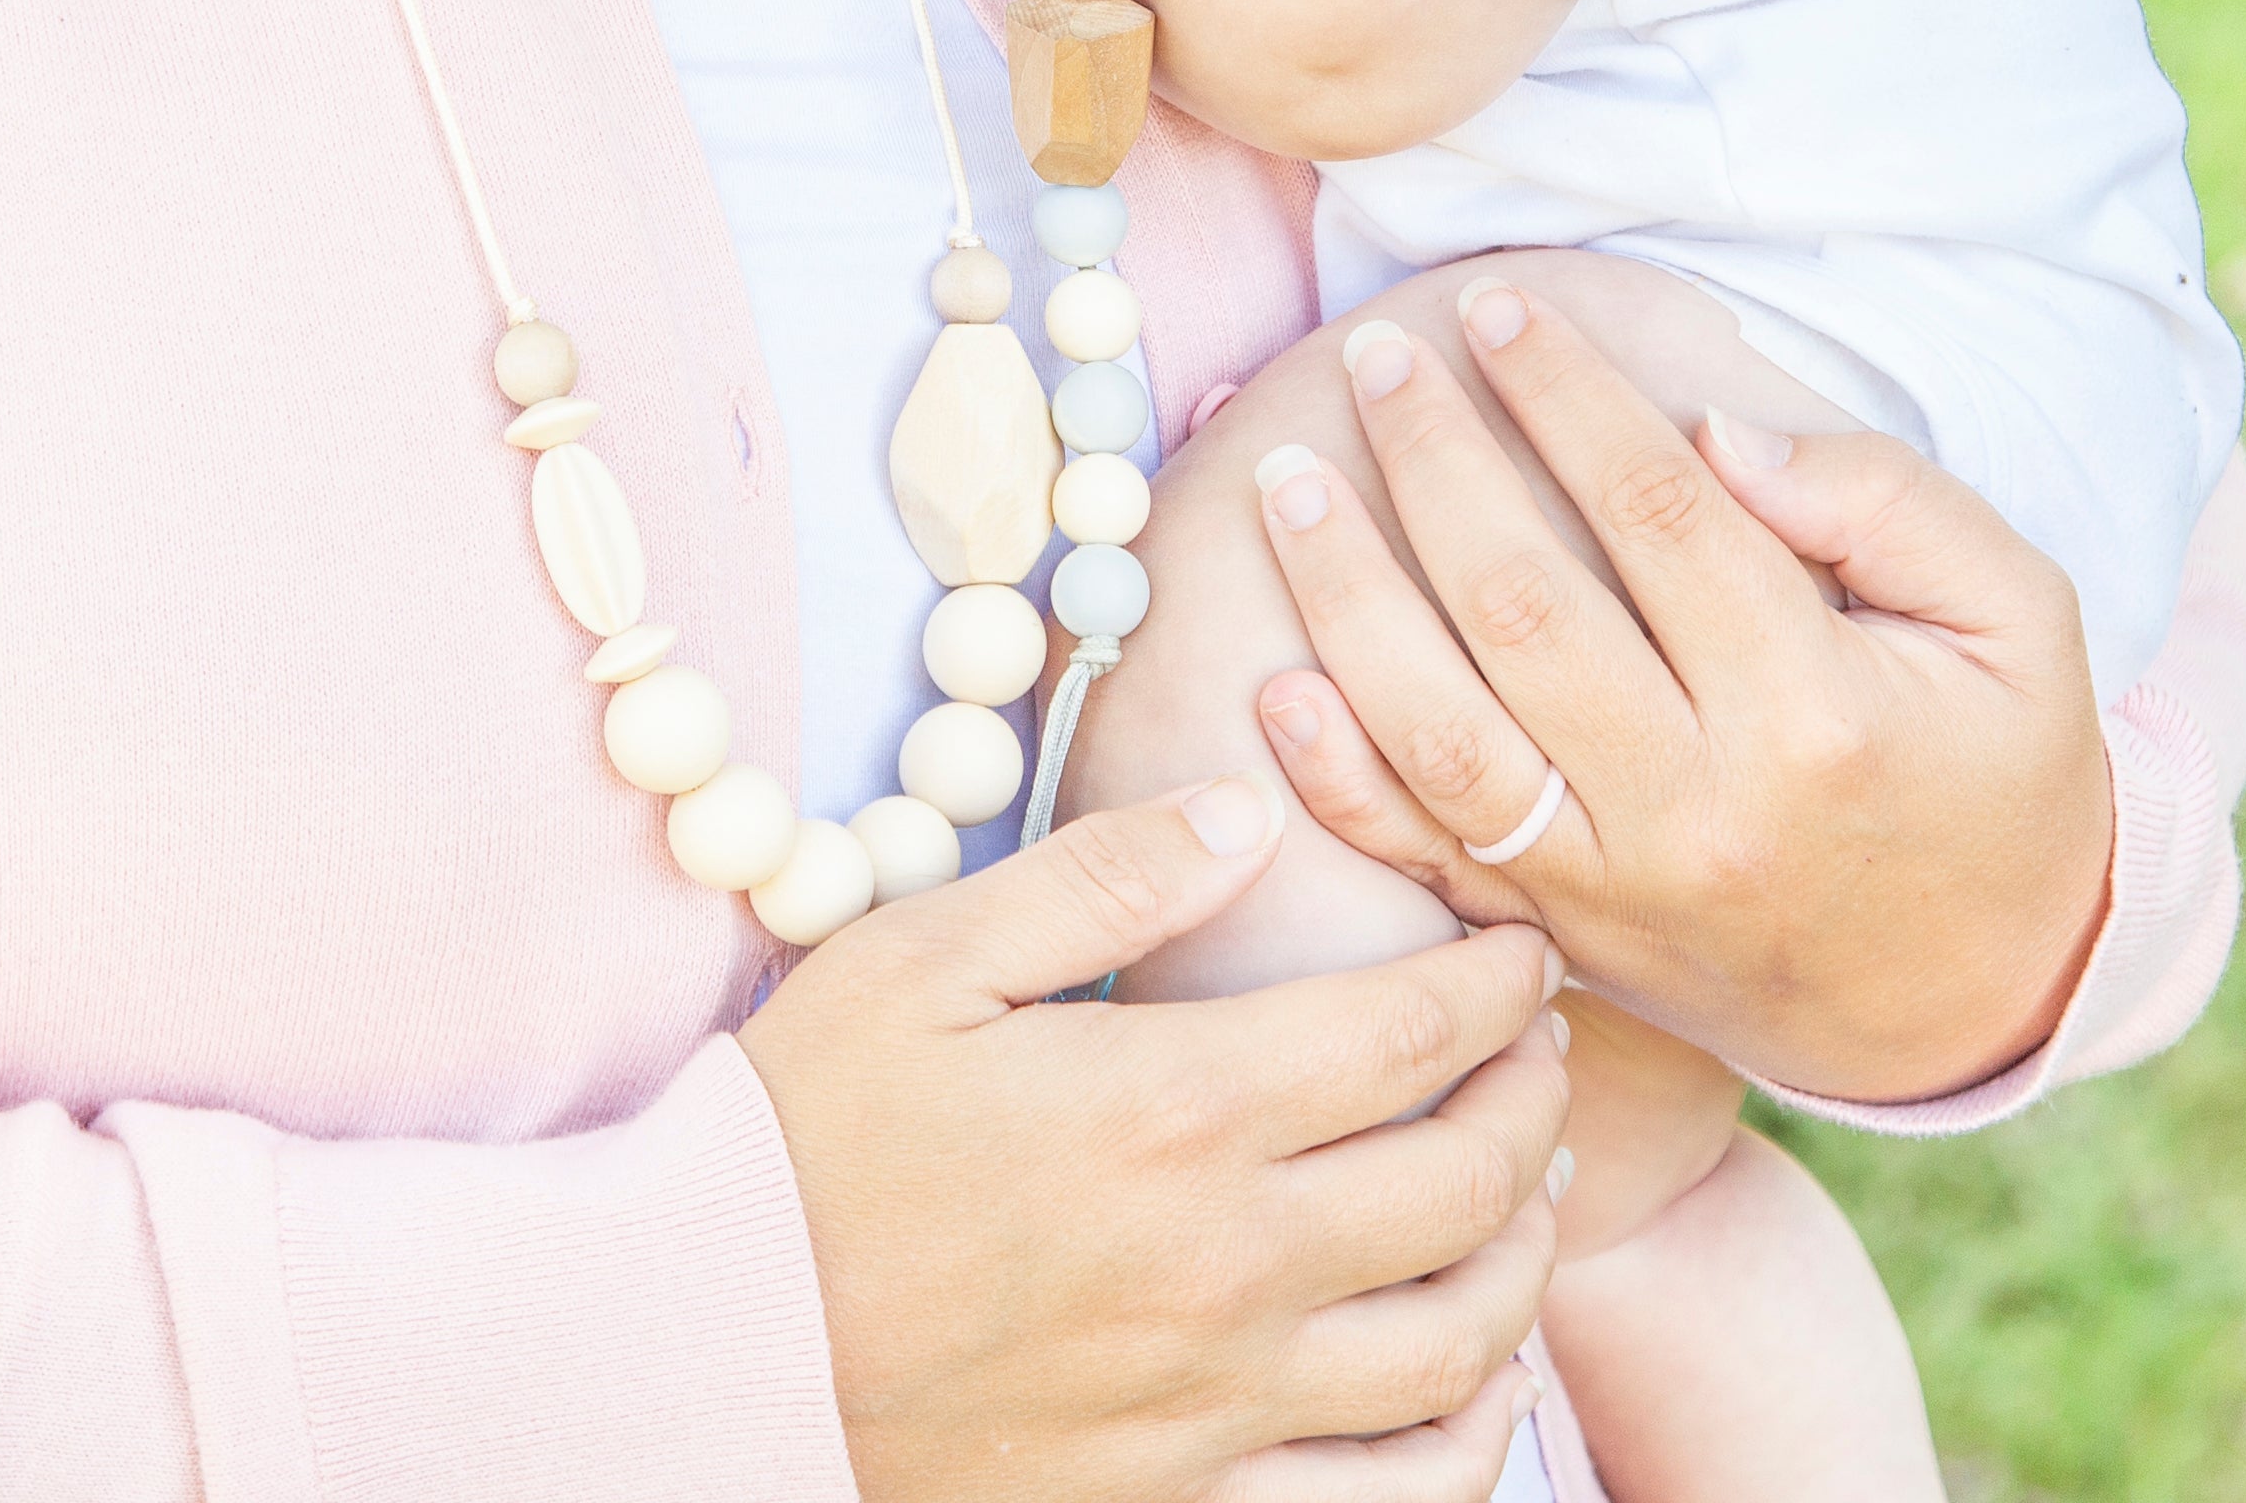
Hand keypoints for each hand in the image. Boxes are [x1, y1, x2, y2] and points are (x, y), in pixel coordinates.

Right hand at [740, 772, 1566, 1502]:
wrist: (708, 1342)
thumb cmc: (803, 1137)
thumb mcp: (925, 957)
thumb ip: (1104, 876)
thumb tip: (1249, 811)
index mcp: (1175, 1110)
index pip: (1411, 1031)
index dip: (1496, 982)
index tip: (1520, 949)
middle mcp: (1228, 1264)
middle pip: (1469, 1182)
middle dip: (1532, 1100)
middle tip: (1536, 1053)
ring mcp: (1218, 1403)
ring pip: (1460, 1342)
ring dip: (1525, 1256)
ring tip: (1526, 1195)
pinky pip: (1389, 1500)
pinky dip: (1467, 1443)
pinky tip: (1473, 1383)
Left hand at [1248, 285, 2114, 1106]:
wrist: (1977, 998)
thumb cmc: (1998, 774)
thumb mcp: (2022, 619)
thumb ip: (1889, 502)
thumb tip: (1719, 431)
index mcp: (1818, 714)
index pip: (1661, 515)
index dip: (1567, 395)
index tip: (1498, 308)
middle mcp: (1701, 809)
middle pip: (1524, 606)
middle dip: (1433, 461)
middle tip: (1376, 354)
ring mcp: (1617, 889)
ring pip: (1442, 734)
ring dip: (1346, 597)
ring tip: (1289, 479)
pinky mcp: (1565, 939)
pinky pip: (1424, 858)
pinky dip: (1334, 776)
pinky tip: (1274, 679)